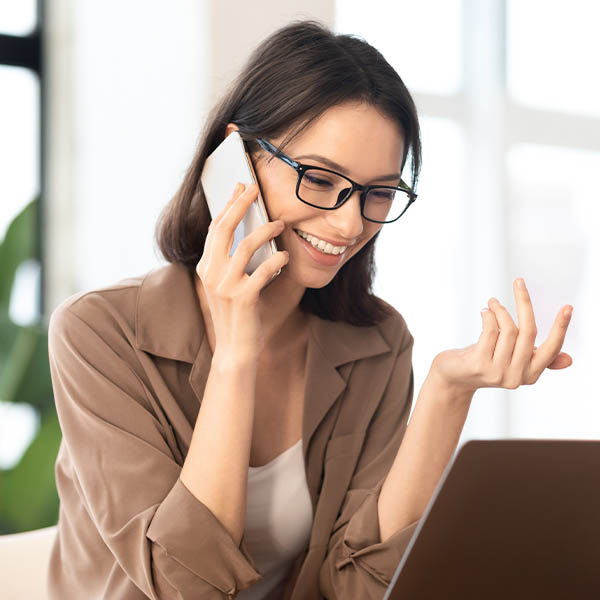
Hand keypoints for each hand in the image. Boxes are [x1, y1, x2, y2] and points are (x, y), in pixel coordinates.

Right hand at [196, 182, 288, 358]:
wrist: (235, 349)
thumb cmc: (236, 315)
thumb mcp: (227, 285)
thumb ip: (231, 261)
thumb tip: (249, 231)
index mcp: (205, 267)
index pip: (215, 229)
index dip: (227, 205)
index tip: (240, 187)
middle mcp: (211, 274)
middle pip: (224, 229)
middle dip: (240, 204)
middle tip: (255, 188)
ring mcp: (225, 286)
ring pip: (245, 246)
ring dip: (265, 231)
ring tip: (280, 224)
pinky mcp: (242, 298)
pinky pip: (262, 271)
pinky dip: (277, 261)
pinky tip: (286, 257)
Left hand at [429, 278, 572, 395]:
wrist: (453, 377)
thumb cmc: (484, 361)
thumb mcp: (512, 360)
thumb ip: (535, 357)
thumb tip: (568, 360)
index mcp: (530, 374)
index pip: (552, 349)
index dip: (560, 327)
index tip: (568, 307)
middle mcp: (517, 376)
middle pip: (529, 332)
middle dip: (525, 303)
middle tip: (519, 282)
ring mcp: (498, 372)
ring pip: (508, 329)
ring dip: (500, 310)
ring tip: (492, 303)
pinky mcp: (479, 365)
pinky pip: (490, 331)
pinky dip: (489, 316)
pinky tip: (484, 312)